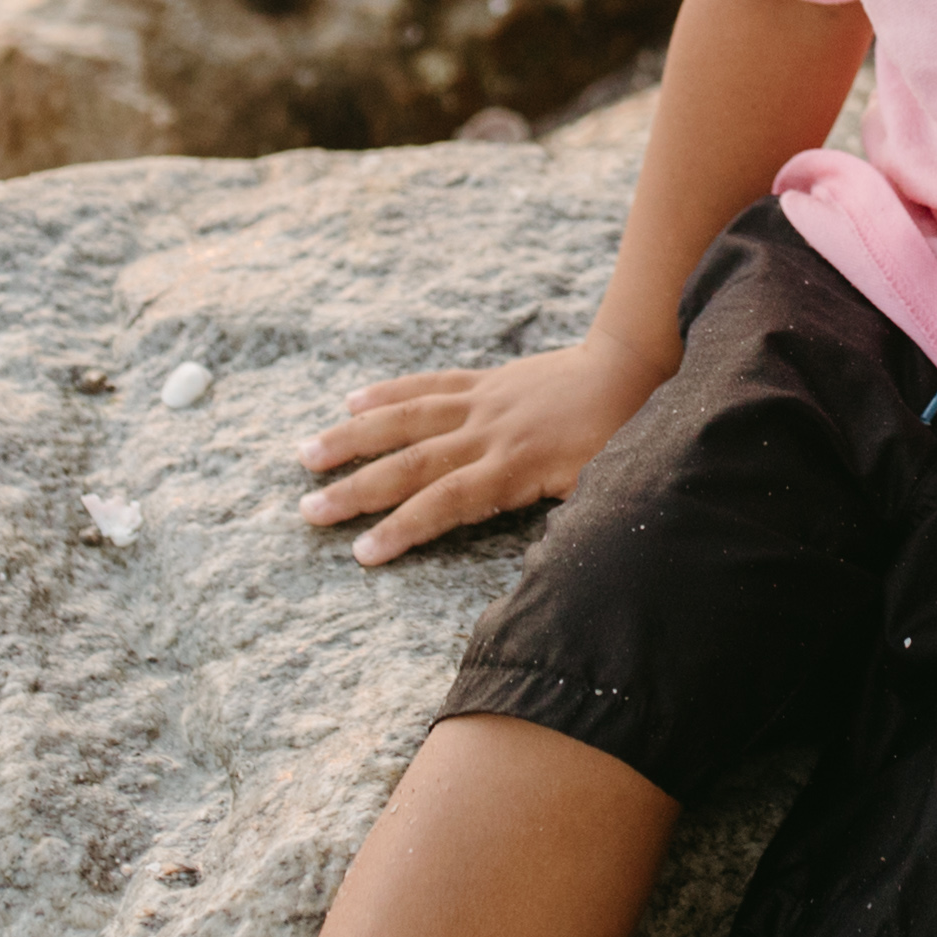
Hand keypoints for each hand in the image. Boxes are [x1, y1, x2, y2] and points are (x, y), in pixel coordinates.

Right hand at [296, 335, 667, 564]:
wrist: (629, 369)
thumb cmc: (619, 438)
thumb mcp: (599, 491)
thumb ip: (563, 524)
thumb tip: (539, 567)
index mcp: (513, 468)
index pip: (444, 504)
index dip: (401, 529)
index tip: (361, 553)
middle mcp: (486, 434)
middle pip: (410, 465)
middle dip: (356, 491)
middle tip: (308, 512)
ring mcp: (481, 402)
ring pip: (405, 419)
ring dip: (353, 438)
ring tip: (306, 455)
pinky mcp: (483, 381)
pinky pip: (427, 385)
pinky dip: (387, 392)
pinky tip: (350, 401)